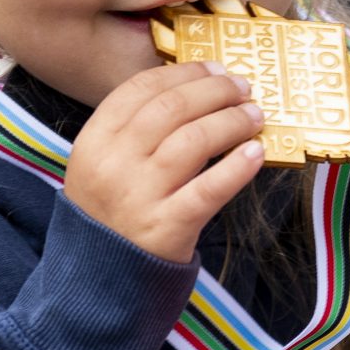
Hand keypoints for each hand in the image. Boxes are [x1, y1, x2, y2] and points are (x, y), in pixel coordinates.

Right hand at [63, 61, 266, 262]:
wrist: (98, 280)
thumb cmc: (110, 216)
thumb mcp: (102, 166)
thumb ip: (134, 131)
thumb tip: (194, 91)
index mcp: (94, 141)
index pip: (140, 89)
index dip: (183, 73)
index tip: (214, 68)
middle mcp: (114, 164)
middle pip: (172, 108)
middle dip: (215, 91)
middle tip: (243, 88)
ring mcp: (140, 196)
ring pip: (194, 140)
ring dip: (232, 121)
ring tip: (254, 117)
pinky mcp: (167, 227)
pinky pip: (210, 189)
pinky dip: (237, 167)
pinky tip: (255, 153)